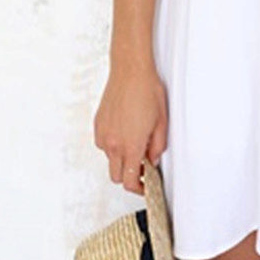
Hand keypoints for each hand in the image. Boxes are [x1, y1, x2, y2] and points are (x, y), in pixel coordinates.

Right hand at [93, 60, 168, 193]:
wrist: (130, 70)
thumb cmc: (146, 90)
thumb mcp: (161, 121)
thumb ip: (157, 146)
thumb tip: (153, 159)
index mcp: (130, 145)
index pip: (130, 181)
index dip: (139, 189)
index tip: (146, 186)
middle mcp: (113, 143)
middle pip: (116, 176)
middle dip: (129, 177)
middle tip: (142, 166)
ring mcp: (103, 134)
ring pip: (109, 159)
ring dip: (121, 158)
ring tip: (135, 141)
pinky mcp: (98, 124)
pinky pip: (104, 143)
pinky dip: (113, 144)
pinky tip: (125, 130)